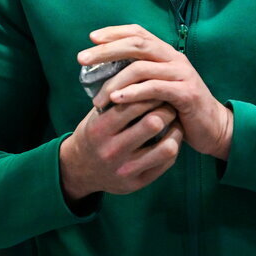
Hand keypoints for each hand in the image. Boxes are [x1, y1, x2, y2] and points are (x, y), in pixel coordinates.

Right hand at [59, 97, 181, 200]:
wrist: (80, 169)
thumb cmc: (95, 133)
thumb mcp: (97, 114)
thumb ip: (116, 98)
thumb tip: (143, 72)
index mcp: (99, 129)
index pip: (132, 104)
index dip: (150, 92)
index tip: (157, 86)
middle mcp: (112, 150)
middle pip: (152, 123)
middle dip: (166, 108)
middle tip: (170, 101)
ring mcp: (125, 169)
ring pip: (166, 146)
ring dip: (175, 129)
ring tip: (174, 120)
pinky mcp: (137, 183)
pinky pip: (167, 162)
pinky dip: (174, 145)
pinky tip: (172, 136)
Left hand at [77, 24, 232, 159]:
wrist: (212, 127)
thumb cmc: (179, 109)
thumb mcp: (157, 87)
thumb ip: (139, 76)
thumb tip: (103, 72)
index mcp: (166, 53)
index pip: (138, 33)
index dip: (114, 32)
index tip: (91, 38)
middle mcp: (174, 58)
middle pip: (136, 45)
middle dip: (106, 50)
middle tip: (82, 59)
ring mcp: (181, 74)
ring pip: (142, 68)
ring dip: (115, 81)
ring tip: (97, 98)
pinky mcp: (186, 93)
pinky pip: (154, 88)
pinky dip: (133, 93)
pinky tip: (117, 100)